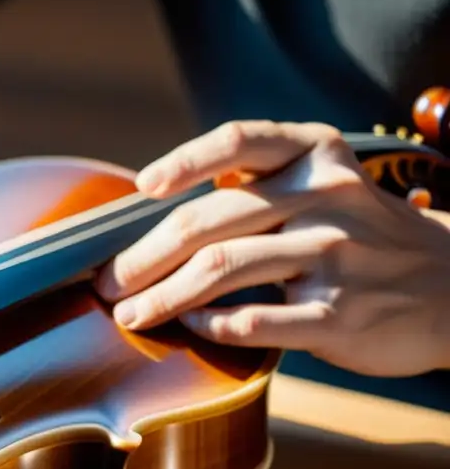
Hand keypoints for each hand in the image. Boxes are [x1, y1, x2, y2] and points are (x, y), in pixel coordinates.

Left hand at [95, 120, 449, 376]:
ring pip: (222, 271)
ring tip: (129, 314)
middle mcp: (324, 197)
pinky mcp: (339, 315)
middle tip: (109, 282)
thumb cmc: (359, 234)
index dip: (182, 162)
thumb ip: (256, 188)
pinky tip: (189, 327)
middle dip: (143, 256)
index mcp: (314, 155)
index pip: (236, 141)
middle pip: (208, 221)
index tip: (141, 188)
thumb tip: (153, 215)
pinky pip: (255, 320)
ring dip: (161, 297)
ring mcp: (335, 257)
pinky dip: (210, 325)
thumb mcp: (322, 186)